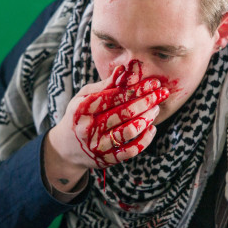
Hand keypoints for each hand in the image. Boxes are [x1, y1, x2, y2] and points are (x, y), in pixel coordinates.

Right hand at [43, 60, 168, 191]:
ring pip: (129, 132)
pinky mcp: (106, 159)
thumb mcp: (85, 96)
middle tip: (161, 93)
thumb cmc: (79, 115)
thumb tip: (124, 68)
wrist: (65, 148)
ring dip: (147, 119)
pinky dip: (145, 139)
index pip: (115, 96)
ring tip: (156, 109)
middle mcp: (89, 128)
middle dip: (147, 101)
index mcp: (83, 108)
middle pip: (124, 113)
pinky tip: (151, 128)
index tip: (153, 82)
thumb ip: (105, 85)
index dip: (137, 88)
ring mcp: (97, 145)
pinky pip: (130, 151)